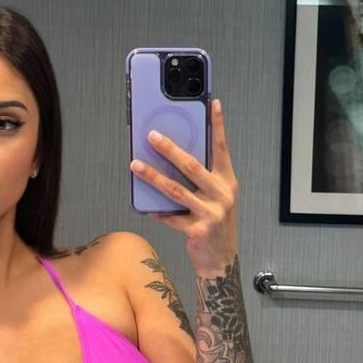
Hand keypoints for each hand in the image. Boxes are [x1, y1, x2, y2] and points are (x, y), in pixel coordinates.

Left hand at [129, 97, 238, 273]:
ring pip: (176, 190)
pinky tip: (144, 206)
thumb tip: (174, 154)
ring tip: (135, 165)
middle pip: (192, 166)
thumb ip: (203, 177)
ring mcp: (211, 213)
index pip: (222, 148)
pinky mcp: (198, 230)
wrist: (221, 258)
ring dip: (153, 176)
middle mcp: (222, 194)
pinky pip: (171, 217)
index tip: (212, 104)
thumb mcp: (218, 195)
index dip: (218, 125)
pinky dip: (156, 211)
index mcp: (227, 181)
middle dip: (170, 149)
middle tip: (152, 136)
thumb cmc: (216, 220)